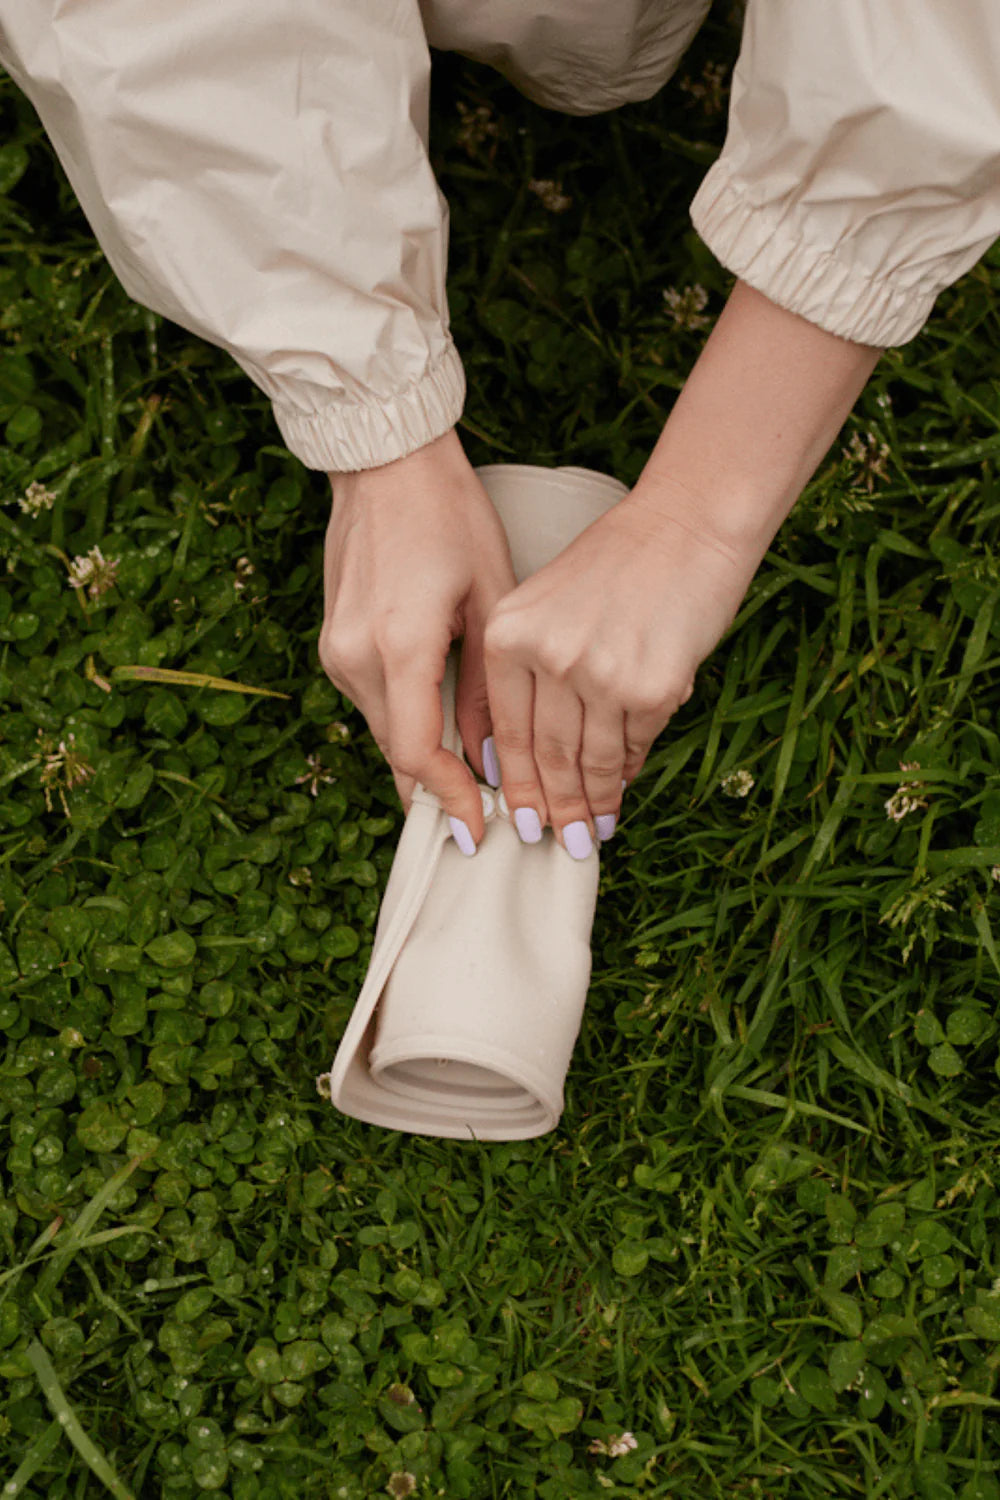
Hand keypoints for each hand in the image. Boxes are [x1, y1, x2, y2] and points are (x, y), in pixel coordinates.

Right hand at [319, 428, 517, 844]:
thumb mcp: (490, 600)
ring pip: (381, 731)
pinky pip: (372, 702)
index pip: (416, 753)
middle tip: (484, 820)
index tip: (479, 830)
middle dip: (438, 790)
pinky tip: (441, 728)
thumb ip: (487, 688)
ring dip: (421, 759)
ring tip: (471, 781)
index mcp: (399, 645)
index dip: (448, 799)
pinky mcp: (334, 642)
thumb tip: (493, 759)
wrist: (385, 463)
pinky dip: (405, 723)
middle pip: (394, 752)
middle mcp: (355, 656)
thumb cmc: (448, 516)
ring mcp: (336, 650)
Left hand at [482, 484, 762, 856]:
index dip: (516, 785)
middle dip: (555, 806)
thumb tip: (535, 756)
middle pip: (547, 755)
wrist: (685, 528)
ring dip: (593, 801)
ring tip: (593, 830)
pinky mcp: (650, 687)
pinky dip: (631, 768)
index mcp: (508, 635)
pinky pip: (635, 744)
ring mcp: (598, 675)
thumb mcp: (545, 606)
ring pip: (591, 759)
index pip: (506, 731)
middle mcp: (547, 657)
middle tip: (560, 842)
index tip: (521, 818)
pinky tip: (626, 785)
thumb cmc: (617, 564)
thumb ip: (529, 672)